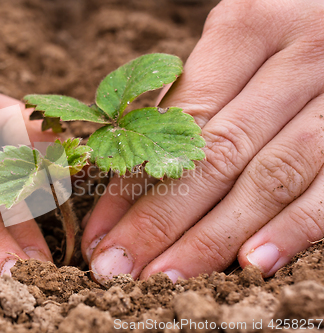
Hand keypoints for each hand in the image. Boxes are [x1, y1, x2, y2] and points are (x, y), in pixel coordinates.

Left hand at [82, 0, 323, 282]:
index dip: (134, 180)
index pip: (177, 120)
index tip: (101, 231)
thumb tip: (127, 184)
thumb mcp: (236, 50)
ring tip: (165, 279)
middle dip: (160, 221)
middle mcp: (298, 57)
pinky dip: (290, 230)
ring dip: (211, 238)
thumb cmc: (283, 40)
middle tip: (117, 268)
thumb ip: (191, 104)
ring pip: (267, 178)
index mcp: (248, 26)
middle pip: (216, 156)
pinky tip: (250, 266)